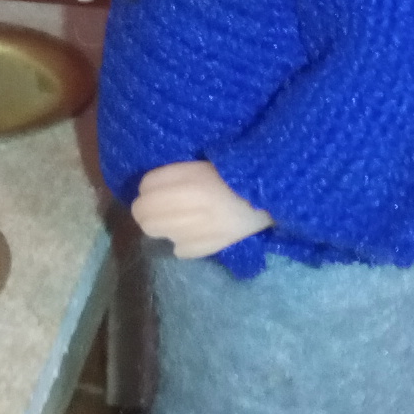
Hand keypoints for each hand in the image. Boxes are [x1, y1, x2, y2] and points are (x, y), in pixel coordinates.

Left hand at [132, 160, 271, 258]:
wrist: (271, 199)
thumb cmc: (237, 178)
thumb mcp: (206, 164)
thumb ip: (177, 175)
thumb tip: (148, 190)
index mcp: (190, 177)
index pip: (146, 185)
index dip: (150, 188)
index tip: (159, 190)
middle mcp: (188, 203)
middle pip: (142, 212)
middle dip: (148, 210)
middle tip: (162, 209)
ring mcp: (195, 229)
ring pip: (155, 232)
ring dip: (165, 226)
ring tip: (184, 220)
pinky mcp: (204, 249)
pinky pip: (179, 249)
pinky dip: (185, 243)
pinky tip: (199, 234)